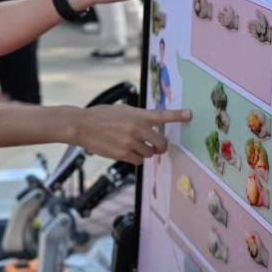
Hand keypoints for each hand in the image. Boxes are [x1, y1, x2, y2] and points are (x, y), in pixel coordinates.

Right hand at [73, 105, 190, 163]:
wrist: (82, 125)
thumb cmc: (101, 116)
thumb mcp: (122, 111)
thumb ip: (137, 118)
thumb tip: (148, 127)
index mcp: (137, 115)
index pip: (162, 115)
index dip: (177, 115)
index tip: (189, 114)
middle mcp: (137, 128)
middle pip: (161, 143)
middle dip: (161, 147)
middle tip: (157, 146)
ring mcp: (130, 142)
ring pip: (149, 154)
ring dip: (145, 152)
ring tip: (132, 146)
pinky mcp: (123, 154)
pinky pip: (138, 161)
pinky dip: (136, 158)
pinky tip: (126, 152)